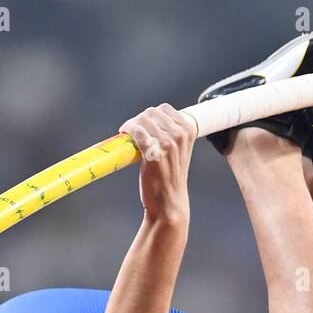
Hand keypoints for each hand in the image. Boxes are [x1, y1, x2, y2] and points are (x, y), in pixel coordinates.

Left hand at [120, 104, 194, 223]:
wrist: (169, 203)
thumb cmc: (171, 179)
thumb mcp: (179, 153)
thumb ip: (172, 136)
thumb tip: (150, 121)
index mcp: (189, 131)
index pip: (165, 109)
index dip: (151, 114)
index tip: (143, 124)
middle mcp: (180, 135)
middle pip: (152, 112)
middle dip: (139, 120)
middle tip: (133, 131)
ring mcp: (168, 144)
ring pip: (143, 120)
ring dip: (131, 125)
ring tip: (127, 134)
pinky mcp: (153, 153)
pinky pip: (137, 131)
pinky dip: (128, 130)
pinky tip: (124, 134)